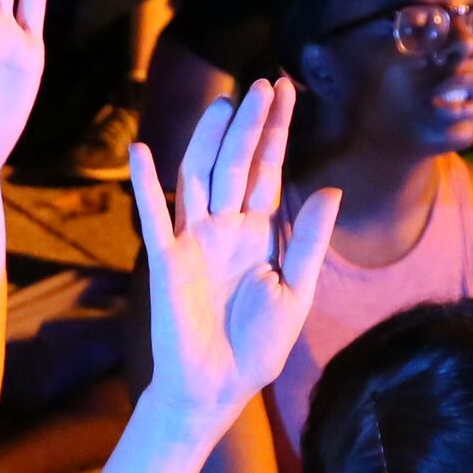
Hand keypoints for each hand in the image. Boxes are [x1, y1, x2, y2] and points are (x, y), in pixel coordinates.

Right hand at [130, 79, 341, 422]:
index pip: (268, 171)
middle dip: (250, 125)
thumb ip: (308, 241)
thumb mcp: (297, 292)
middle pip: (235, 163)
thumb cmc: (256, 346)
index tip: (288, 91)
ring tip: (225, 103)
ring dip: (209, 140)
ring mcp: (194, 240)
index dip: (277, 133)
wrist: (218, 388)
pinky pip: (155, 218)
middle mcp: (224, 228)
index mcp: (257, 233)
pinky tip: (141, 151)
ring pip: (199, 177)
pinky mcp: (168, 261)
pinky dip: (146, 185)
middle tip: (264, 84)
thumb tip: (331, 189)